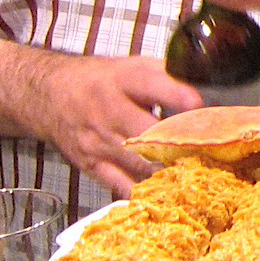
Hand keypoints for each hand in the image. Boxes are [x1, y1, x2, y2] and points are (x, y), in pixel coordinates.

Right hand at [31, 54, 199, 196]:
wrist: (51, 96)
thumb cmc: (103, 80)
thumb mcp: (134, 67)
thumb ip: (169, 76)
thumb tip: (205, 89)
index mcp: (123, 80)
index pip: (151, 85)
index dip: (176, 95)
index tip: (198, 104)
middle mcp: (108, 110)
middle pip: (147, 133)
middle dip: (179, 144)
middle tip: (208, 151)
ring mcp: (98, 141)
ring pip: (139, 164)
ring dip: (170, 172)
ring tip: (197, 176)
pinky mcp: (92, 165)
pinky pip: (122, 185)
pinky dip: (147, 192)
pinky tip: (168, 194)